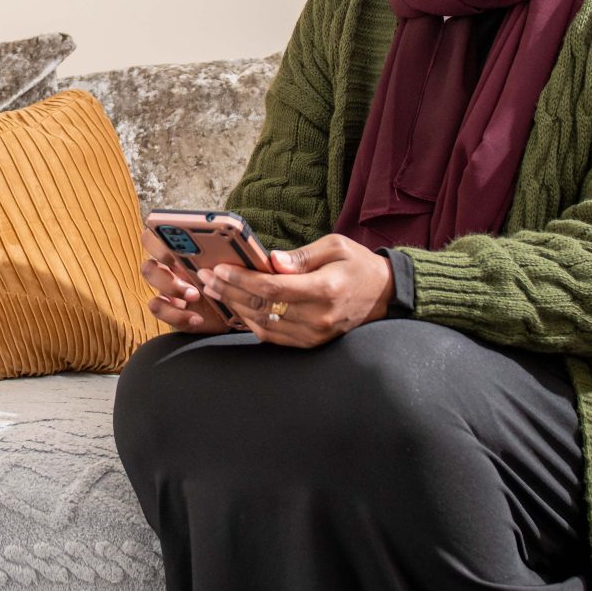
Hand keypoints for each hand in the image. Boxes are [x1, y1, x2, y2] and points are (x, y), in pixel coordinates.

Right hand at [140, 229, 234, 334]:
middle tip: (183, 263)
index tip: (178, 237)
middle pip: (150, 249)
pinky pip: (157, 307)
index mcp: (181, 251)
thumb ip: (227, 253)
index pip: (157, 232)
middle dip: (162, 256)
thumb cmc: (231, 284)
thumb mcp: (232, 267)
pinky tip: (197, 318)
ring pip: (150, 277)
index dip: (160, 232)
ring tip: (195, 294)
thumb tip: (237, 244)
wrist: (235, 313)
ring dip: (171, 285)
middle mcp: (169, 266)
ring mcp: (165, 288)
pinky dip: (177, 314)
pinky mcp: (168, 310)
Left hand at [200, 234, 393, 347]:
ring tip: (215, 290)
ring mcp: (314, 334)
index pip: (272, 288)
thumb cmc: (358, 265)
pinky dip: (251, 322)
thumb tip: (270, 261)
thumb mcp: (335, 247)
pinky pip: (273, 336)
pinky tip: (237, 307)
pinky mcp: (311, 343)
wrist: (385, 295)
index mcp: (325, 289)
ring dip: (235, 308)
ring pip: (263, 325)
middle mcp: (318, 317)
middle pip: (262, 307)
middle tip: (206, 278)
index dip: (241, 279)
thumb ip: (301, 256)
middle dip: (229, 291)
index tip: (218, 269)